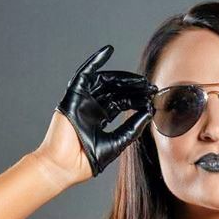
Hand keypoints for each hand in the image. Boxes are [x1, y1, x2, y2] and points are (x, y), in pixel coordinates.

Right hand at [51, 44, 155, 177]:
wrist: (64, 167)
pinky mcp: (73, 96)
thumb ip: (131, 129)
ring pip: (105, 82)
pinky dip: (95, 61)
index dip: (137, 100)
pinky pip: (84, 74)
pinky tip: (109, 51)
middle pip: (116, 91)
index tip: (153, 98)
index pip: (122, 103)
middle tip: (151, 87)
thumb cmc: (86, 162)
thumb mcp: (116, 144)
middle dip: (134, 88)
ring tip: (141, 80)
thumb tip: (149, 114)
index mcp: (100, 119)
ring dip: (123, 78)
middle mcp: (92, 107)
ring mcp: (82, 101)